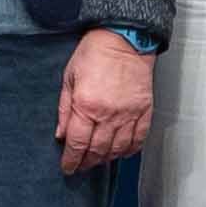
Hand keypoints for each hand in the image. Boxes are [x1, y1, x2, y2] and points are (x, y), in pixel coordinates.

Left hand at [55, 29, 155, 173]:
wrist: (124, 39)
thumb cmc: (94, 53)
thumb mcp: (69, 78)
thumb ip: (64, 109)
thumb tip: (61, 134)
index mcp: (86, 105)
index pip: (77, 144)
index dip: (71, 160)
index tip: (68, 167)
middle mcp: (109, 114)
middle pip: (97, 150)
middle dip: (87, 162)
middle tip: (81, 166)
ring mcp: (129, 114)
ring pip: (118, 149)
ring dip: (106, 158)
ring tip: (98, 160)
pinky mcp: (144, 111)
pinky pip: (138, 139)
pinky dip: (129, 150)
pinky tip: (121, 153)